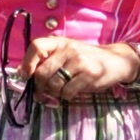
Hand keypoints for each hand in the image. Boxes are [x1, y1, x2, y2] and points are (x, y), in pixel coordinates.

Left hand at [23, 34, 139, 103]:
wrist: (115, 61)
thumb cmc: (85, 60)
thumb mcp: (66, 54)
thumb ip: (48, 61)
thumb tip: (24, 75)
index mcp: (59, 42)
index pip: (36, 47)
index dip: (27, 63)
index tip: (26, 76)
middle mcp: (68, 49)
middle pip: (42, 72)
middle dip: (39, 88)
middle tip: (43, 94)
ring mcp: (79, 61)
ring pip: (54, 84)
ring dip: (54, 93)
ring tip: (60, 92)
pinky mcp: (89, 74)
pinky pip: (68, 92)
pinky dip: (66, 96)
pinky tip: (72, 92)